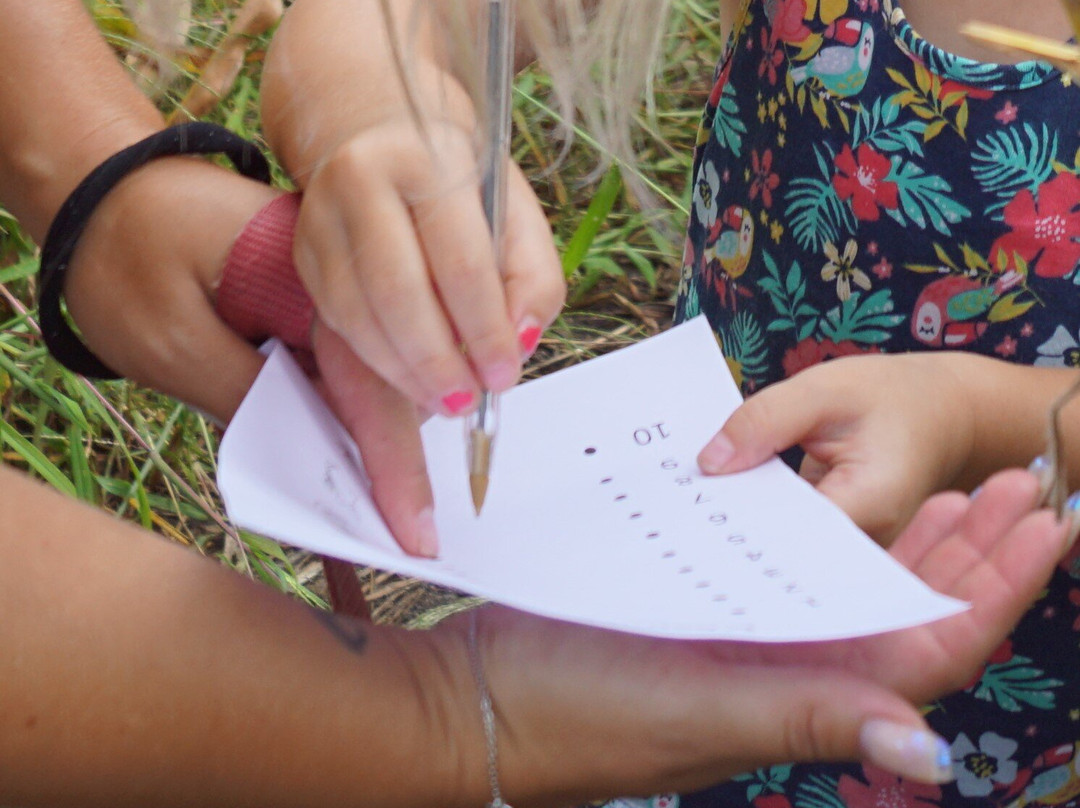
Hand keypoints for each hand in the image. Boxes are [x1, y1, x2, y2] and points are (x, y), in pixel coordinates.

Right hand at [291, 119, 564, 418]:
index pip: (460, 261)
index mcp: (428, 159)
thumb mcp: (515, 210)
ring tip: (445, 399)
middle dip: (438, 362)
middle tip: (468, 400)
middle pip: (398, 292)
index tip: (504, 374)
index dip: (484, 330)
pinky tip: (410, 375)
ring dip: (405, 371)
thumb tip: (521, 340)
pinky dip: (377, 358)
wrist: (378, 128)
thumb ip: (533, 277)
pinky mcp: (304, 248)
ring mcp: (322, 214)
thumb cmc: (456, 175)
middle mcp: (363, 180)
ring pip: (359, 313)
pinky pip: (337, 318)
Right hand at [445, 469, 1068, 802]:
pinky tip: (841, 502)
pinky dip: (828, 535)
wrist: (487, 699)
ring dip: (912, 538)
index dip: (996, 587)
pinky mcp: (705, 614)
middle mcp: (790, 671)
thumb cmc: (585, 710)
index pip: (931, 646)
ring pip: (856, 587)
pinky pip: (790, 572)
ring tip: (960, 486)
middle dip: (972, 550)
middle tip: (1017, 483)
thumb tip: (936, 751)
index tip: (1044, 521)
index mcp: (807, 696)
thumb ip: (812, 714)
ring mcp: (749, 641)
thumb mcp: (701, 708)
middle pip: (906, 611)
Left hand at [697, 353, 976, 543]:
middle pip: (776, 545)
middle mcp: (860, 544)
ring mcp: (847, 547)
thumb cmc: (895, 397)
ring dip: (735, 516)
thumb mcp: (828, 389)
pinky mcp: (833, 538)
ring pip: (776, 540)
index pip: (786, 533)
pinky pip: (784, 529)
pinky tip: (712, 492)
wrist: (946, 413)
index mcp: (868, 506)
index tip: (679, 512)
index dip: (732, 525)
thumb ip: (768, 420)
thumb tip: (708, 463)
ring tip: (676, 501)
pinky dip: (753, 508)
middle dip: (724, 524)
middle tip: (664, 507)